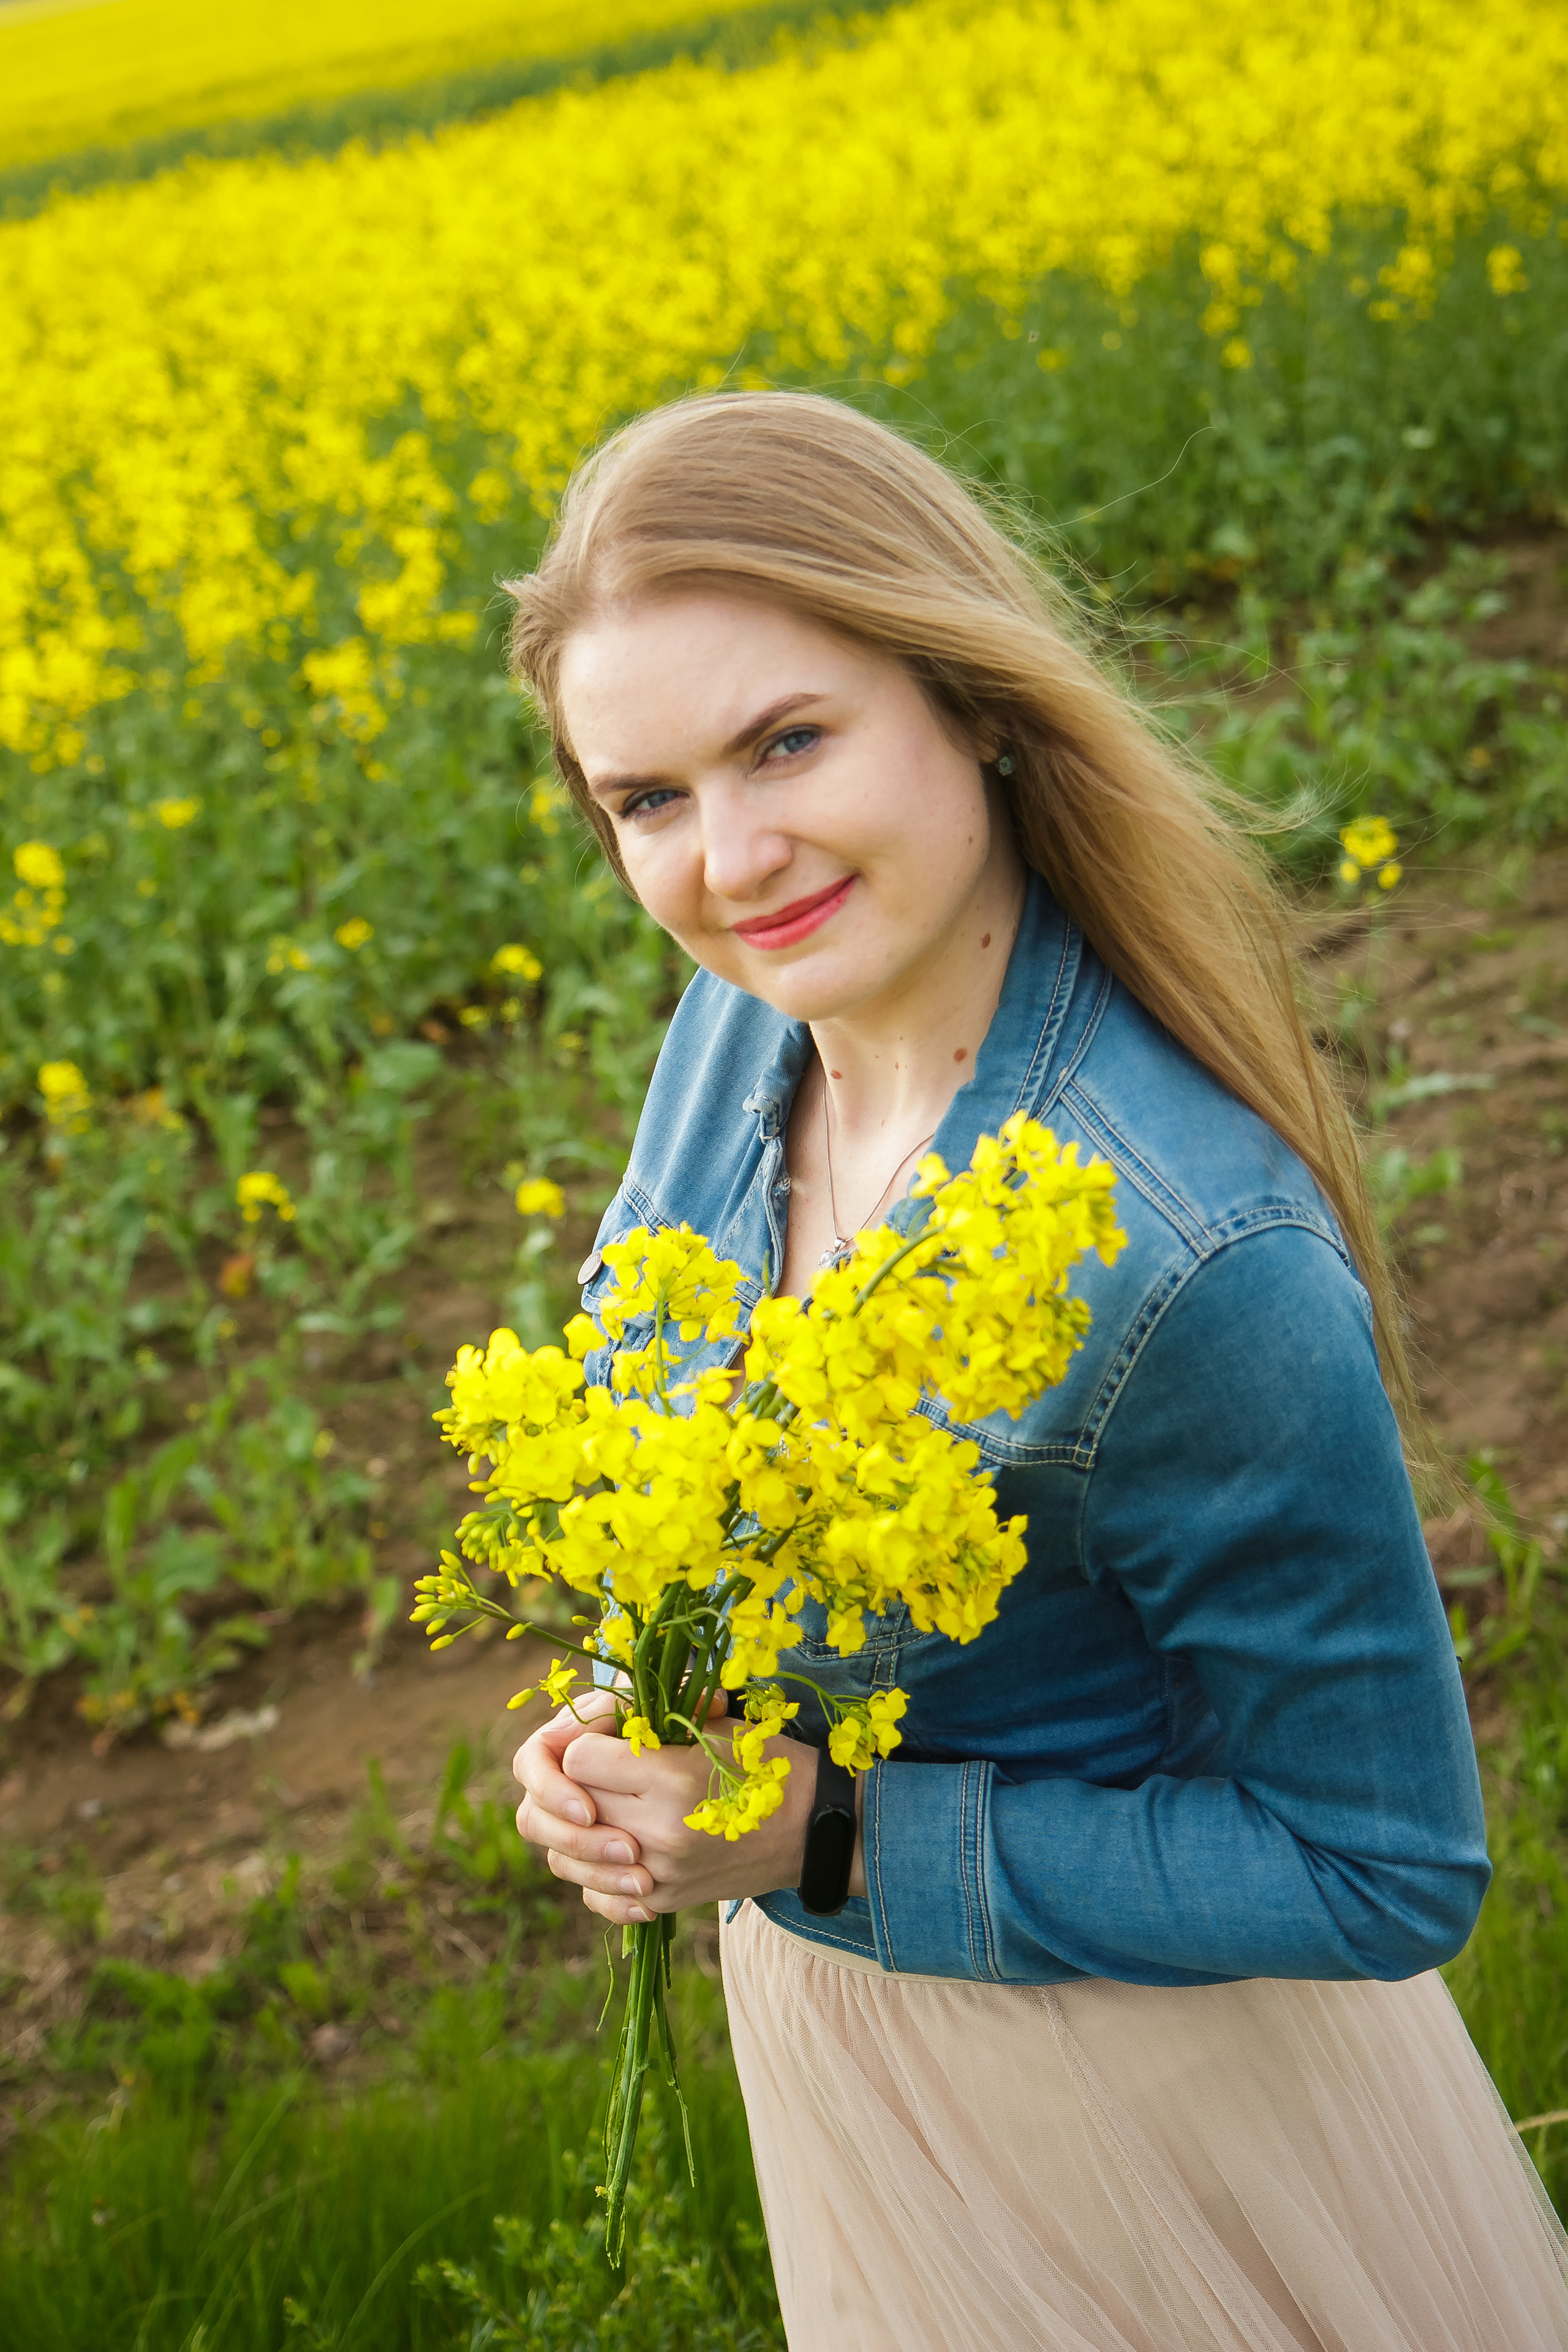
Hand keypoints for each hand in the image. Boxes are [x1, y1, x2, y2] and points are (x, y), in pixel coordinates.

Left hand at [514, 1692, 837, 1927]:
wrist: (814, 1828)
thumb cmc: (764, 1762)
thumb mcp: (711, 1726)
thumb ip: (646, 1725)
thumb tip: (586, 1724)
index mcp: (670, 1780)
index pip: (578, 1760)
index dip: (584, 1740)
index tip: (605, 1736)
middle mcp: (658, 1832)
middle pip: (570, 1805)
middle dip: (577, 1781)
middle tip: (601, 1768)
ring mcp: (660, 1874)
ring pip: (569, 1857)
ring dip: (576, 1830)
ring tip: (604, 1806)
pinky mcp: (665, 1902)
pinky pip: (596, 1896)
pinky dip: (595, 1875)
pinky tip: (617, 1849)